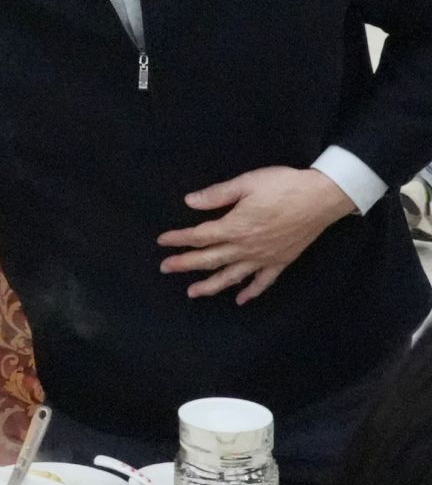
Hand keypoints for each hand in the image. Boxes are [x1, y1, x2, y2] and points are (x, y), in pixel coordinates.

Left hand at [158, 166, 355, 304]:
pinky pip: (264, 282)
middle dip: (185, 264)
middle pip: (210, 259)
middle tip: (165, 268)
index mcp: (235, 227)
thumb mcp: (246, 183)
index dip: (179, 239)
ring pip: (232, 276)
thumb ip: (217, 194)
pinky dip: (251, 292)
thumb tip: (189, 201)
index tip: (162, 242)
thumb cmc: (283, 186)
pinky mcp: (282, 261)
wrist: (322, 197)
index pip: (200, 236)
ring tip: (192, 293)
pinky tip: (240, 300)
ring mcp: (265, 257)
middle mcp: (247, 247)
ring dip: (211, 285)